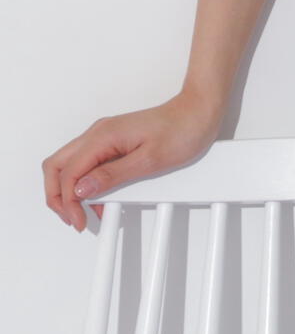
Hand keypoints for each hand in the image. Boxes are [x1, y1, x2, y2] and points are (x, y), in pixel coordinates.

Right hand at [42, 88, 222, 231]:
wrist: (199, 111)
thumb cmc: (182, 131)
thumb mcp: (149, 160)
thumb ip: (112, 176)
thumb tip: (81, 190)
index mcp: (103, 136)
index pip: (67, 173)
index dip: (68, 203)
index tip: (81, 222)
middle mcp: (98, 133)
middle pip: (57, 166)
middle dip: (58, 196)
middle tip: (74, 219)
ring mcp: (104, 135)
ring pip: (69, 164)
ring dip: (71, 190)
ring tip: (87, 213)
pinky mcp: (113, 140)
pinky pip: (87, 162)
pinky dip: (85, 182)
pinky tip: (100, 198)